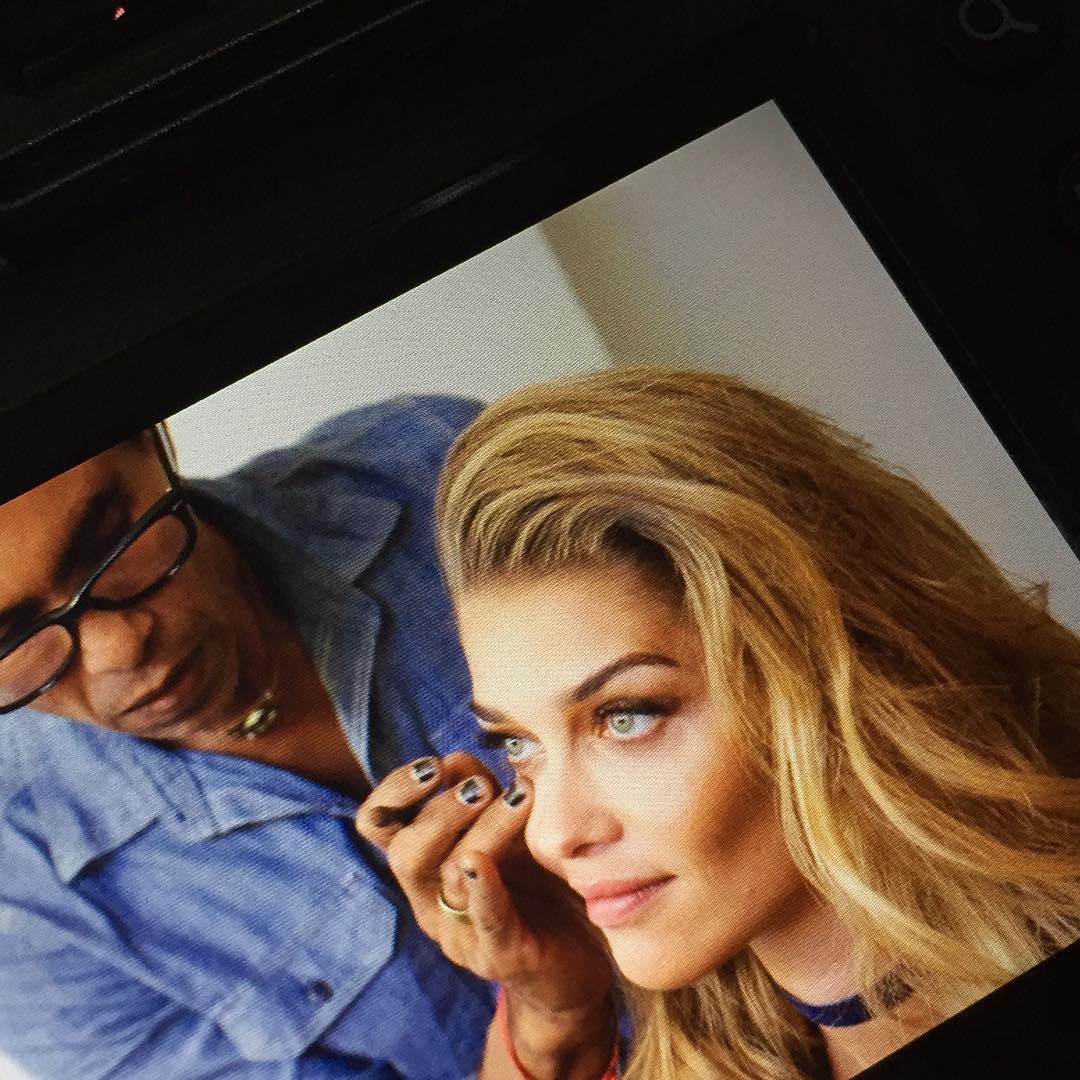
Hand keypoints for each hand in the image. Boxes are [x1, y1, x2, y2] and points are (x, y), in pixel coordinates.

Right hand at [355, 752, 613, 1018]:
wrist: (574, 962)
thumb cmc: (535, 887)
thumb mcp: (507, 832)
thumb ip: (480, 795)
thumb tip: (455, 758)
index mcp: (423, 864)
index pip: (378, 824)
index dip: (395, 791)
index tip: (433, 764)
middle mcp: (430, 900)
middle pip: (406, 853)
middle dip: (439, 811)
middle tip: (480, 786)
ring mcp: (461, 933)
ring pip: (451, 878)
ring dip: (483, 831)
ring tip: (519, 797)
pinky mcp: (500, 957)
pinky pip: (486, 922)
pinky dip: (484, 890)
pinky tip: (484, 863)